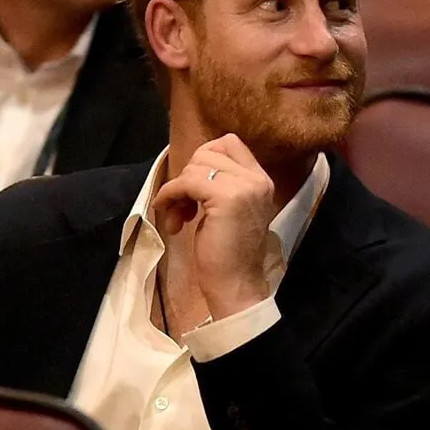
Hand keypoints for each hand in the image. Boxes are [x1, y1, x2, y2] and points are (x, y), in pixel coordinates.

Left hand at [152, 134, 277, 318]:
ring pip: (194, 166)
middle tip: (182, 207)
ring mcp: (244, 186)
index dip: (203, 158)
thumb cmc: (227, 254)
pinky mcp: (226, 197)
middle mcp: (256, 179)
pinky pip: (185, 182)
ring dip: (176, 191)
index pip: (229, 143)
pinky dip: (169, 196)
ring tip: (177, 219)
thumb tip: (190, 168)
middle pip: (207, 152)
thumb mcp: (227, 210)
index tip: (192, 186)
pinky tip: (172, 220)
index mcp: (260, 180)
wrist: (237, 286)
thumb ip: (218, 185)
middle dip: (186, 176)